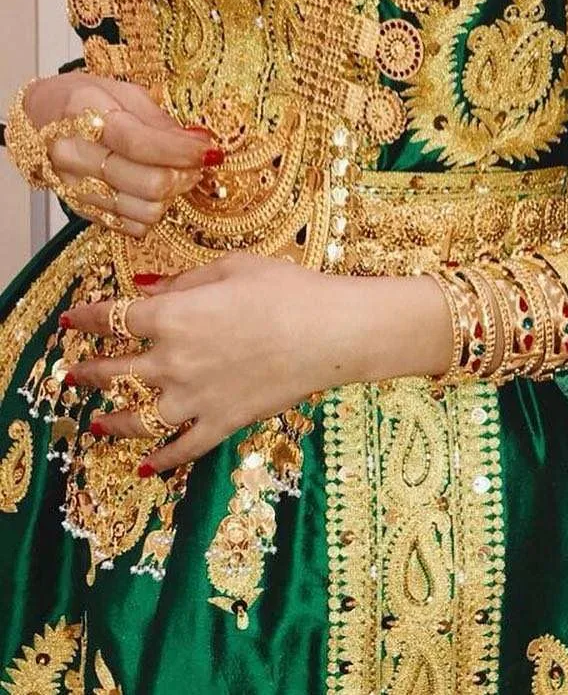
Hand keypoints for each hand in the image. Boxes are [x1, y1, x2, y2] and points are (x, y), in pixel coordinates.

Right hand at [22, 71, 217, 236]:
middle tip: (196, 162)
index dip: (182, 151)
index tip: (209, 151)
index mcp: (83, 114)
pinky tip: (152, 192)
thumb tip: (200, 141)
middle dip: (184, 174)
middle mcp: (74, 155)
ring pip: (144, 210)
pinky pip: (130, 226)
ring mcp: (75, 186)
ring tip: (176, 175)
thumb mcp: (124, 93)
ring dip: (172, 196)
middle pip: (147, 183)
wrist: (37, 119)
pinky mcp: (81, 209)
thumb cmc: (83, 100)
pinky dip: (151, 213)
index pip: (140, 144)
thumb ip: (161, 121)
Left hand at [60, 251, 453, 472]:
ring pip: (138, 419)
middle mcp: (173, 361)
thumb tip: (145, 286)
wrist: (330, 331)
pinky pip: (183, 448)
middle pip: (115, 370)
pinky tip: (145, 467)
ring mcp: (195, 398)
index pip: (112, 318)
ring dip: (112, 422)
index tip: (71, 320)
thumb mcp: (232, 268)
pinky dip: (161, 460)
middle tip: (73, 373)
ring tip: (98, 423)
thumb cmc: (286, 289)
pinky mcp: (222, 422)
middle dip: (89, 372)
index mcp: (172, 315)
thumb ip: (183, 280)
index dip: (86, 318)